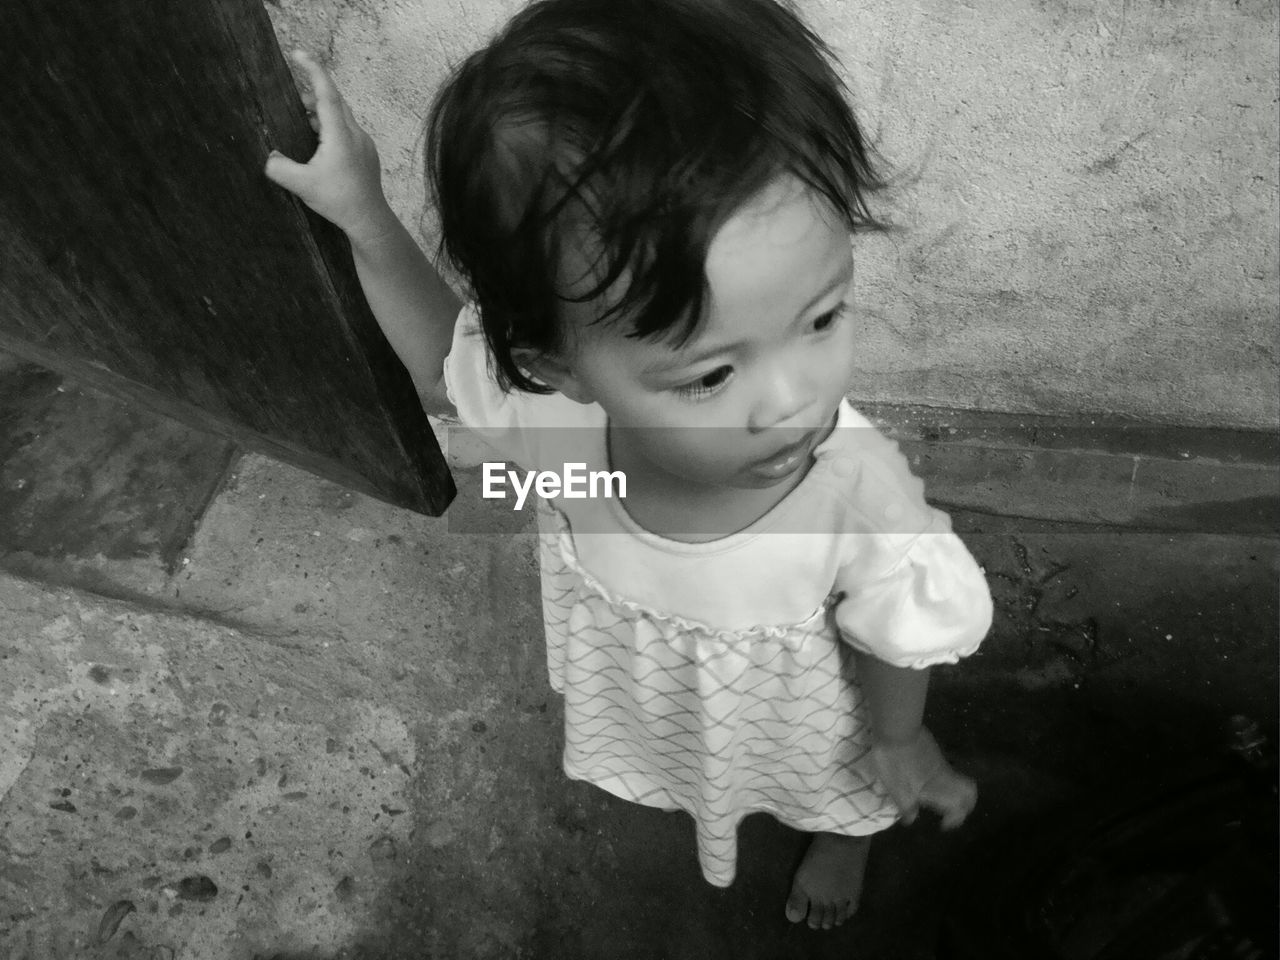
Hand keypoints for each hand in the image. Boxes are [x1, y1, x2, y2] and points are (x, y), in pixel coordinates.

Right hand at [264, 50, 392, 241]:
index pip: (326, 93)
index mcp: (340, 135)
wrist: (369, 219)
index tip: (299, 54)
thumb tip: (268, 157)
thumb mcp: (302, 185)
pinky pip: (347, 130)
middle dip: (314, 91)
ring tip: (303, 117)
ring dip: (322, 111)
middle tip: (293, 93)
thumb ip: (279, 168)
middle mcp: (355, 134)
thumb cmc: (339, 200)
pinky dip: (331, 126)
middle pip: (334, 101)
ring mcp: (364, 143)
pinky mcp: (366, 154)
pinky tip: (319, 141)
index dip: (312, 71)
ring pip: (342, 116)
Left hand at [871, 727, 976, 829]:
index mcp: (939, 787)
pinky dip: (940, 778)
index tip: (943, 825)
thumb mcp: (896, 788)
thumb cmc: (895, 761)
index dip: (956, 819)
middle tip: (949, 811)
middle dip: (964, 803)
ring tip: (932, 797)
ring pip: (955, 778)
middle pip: (968, 790)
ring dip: (950, 790)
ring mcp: (940, 760)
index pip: (960, 806)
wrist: (896, 728)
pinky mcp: (932, 749)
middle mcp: (945, 774)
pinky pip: (943, 768)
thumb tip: (912, 820)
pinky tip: (922, 778)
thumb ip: (906, 806)